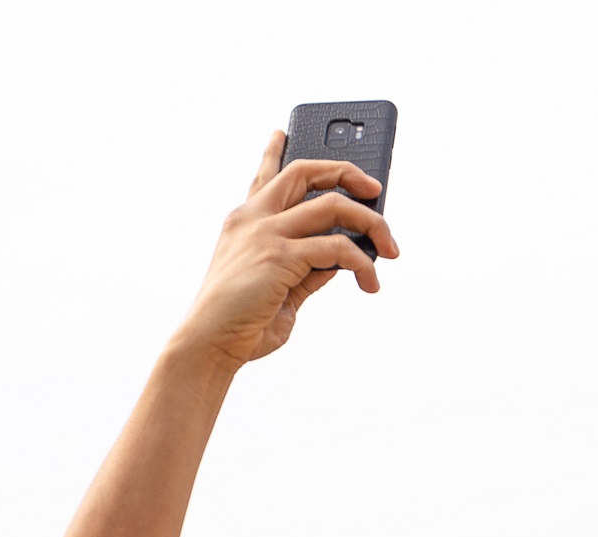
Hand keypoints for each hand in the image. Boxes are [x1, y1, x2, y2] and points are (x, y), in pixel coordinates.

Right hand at [171, 130, 398, 368]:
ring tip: (389, 248)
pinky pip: (338, 248)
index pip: (263, 176)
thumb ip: (306, 270)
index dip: (274, 151)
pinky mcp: (280, 255)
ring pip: (332, 205)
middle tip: (376, 191)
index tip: (282, 132)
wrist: (208, 343)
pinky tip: (369, 282)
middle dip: (346, 172)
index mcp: (245, 223)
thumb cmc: (240, 323)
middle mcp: (253, 219)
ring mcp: (266, 233)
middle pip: (304, 172)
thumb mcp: (279, 288)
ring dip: (371, 223)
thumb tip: (340, 262)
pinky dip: (362, 263)